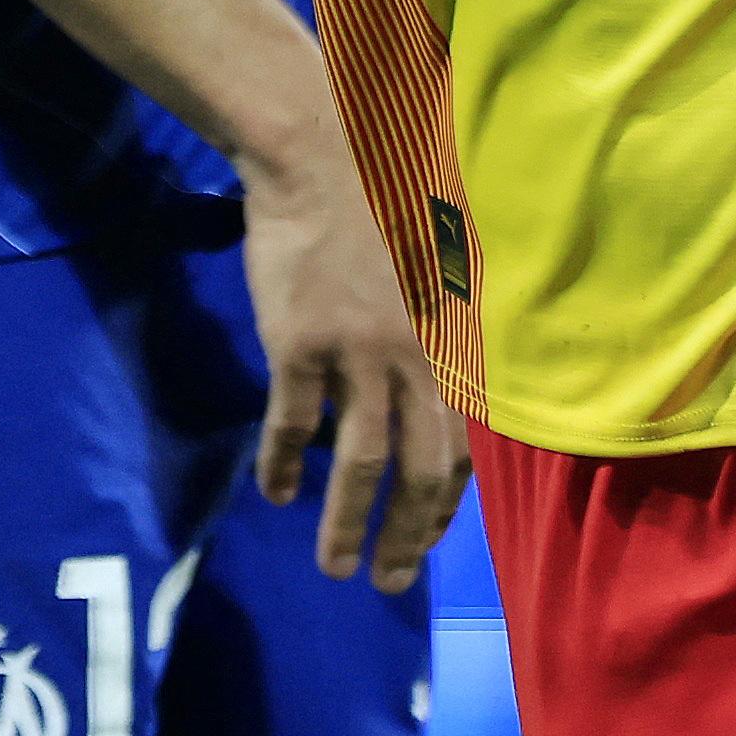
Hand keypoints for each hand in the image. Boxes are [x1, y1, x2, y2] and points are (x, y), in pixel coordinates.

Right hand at [242, 155, 469, 591]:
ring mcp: (357, 355)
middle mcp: (415, 360)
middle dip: (406, 537)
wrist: (320, 153)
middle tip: (388, 581)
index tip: (426, 536)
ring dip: (347, 526)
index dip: (444, 504)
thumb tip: (448, 371)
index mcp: (451, 345)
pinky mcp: (299, 346)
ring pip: (359, 464)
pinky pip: (292, 424)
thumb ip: (447, 323)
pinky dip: (281, 465)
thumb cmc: (384, 198)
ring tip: (334, 567)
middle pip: (421, 471)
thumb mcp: (441, 262)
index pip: (461, 446)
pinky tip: (274, 494)